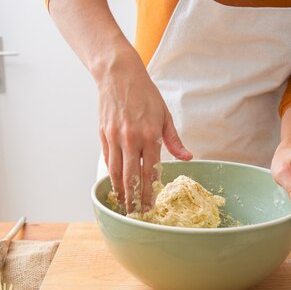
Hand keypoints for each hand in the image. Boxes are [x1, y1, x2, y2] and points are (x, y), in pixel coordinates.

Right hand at [97, 47, 191, 212]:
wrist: (118, 74)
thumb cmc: (145, 93)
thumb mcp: (165, 115)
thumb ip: (174, 140)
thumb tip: (187, 158)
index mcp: (150, 134)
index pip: (150, 170)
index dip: (150, 191)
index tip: (151, 206)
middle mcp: (131, 138)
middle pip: (131, 177)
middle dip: (134, 199)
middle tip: (136, 215)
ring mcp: (115, 137)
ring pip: (116, 172)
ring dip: (120, 192)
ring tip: (124, 206)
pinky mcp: (103, 135)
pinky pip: (107, 160)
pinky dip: (110, 176)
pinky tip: (114, 186)